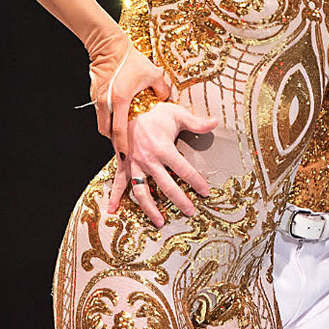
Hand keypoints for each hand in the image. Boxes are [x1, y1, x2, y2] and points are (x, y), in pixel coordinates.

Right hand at [89, 42, 170, 142]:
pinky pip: (100, 114)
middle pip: (106, 131)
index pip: (119, 130)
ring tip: (121, 138)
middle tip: (123, 151)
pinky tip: (116, 121)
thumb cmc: (132, 60)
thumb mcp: (153, 74)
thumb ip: (161, 90)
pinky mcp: (94, 95)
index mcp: (121, 99)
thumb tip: (164, 100)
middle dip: (114, 143)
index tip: (125, 156)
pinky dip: (107, 121)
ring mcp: (98, 99)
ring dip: (110, 132)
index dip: (122, 145)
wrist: (110, 48)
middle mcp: (106, 102)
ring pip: (102, 124)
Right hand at [107, 102, 216, 227]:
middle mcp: (148, 160)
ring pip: (141, 191)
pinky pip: (118, 182)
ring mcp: (134, 164)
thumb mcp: (178, 114)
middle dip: (179, 200)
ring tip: (160, 222)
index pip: (184, 170)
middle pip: (166, 186)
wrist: (128, 106)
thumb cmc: (155, 111)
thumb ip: (196, 122)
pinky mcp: (123, 164)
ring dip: (150, 208)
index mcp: (163, 148)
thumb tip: (215, 122)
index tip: (205, 192)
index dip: (196, 182)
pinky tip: (113, 210)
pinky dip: (115, 197)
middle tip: (190, 211)